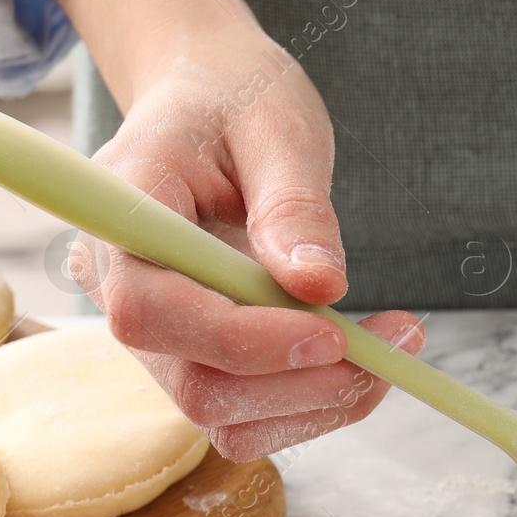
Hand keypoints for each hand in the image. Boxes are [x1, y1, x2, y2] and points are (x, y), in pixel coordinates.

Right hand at [71, 32, 421, 461]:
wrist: (214, 103)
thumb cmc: (236, 99)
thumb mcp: (275, 125)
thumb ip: (293, 204)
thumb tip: (319, 283)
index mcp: (119, 219)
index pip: (151, 312)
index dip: (242, 339)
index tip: (334, 332)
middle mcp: (121, 291)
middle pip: (194, 386)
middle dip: (304, 382)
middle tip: (397, 341)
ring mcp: (158, 337)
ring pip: (226, 417)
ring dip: (321, 400)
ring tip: (397, 341)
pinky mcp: (199, 358)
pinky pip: (251, 414)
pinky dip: (317, 401)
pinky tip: (367, 356)